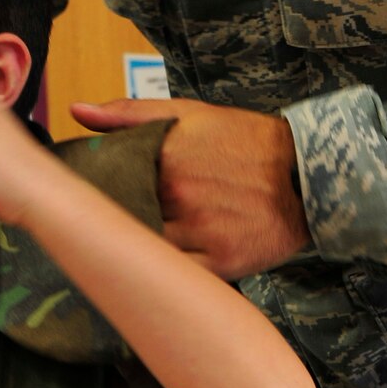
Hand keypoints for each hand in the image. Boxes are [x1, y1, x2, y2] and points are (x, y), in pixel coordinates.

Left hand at [69, 98, 309, 279]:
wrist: (309, 174)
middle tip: (105, 227)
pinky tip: (160, 267)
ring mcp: (200, 232)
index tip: (89, 197)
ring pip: (146, 249)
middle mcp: (179, 196)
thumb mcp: (192, 114)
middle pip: (124, 217)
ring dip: (136, 249)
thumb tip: (77, 111)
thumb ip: (131, 113)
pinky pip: (176, 276)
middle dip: (116, 220)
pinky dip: (165, 273)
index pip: (107, 182)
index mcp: (166, 158)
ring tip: (132, 248)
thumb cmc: (248, 142)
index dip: (96, 192)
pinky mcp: (220, 263)